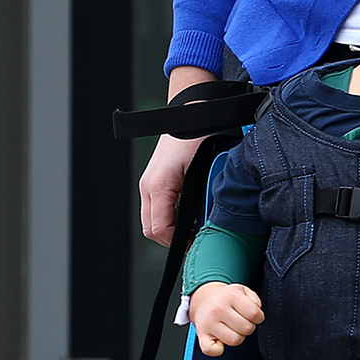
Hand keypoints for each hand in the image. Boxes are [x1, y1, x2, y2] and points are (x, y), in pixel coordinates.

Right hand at [138, 65, 223, 245]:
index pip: (160, 230)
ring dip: (175, 229)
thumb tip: (209, 224)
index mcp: (159, 186)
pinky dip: (174, 217)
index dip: (179, 244)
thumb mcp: (206, 171)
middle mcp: (149, 186)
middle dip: (176, 240)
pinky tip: (194, 216)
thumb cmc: (199, 137)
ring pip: (154, 220)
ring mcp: (150, 183)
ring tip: (199, 230)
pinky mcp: (156, 180)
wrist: (192, 112)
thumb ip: (204, 198)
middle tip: (201, 242)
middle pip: (153, 230)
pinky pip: (159, 208)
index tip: (199, 247)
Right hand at [188, 281, 263, 356]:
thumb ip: (255, 301)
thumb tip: (256, 314)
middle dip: (248, 327)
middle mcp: (218, 309)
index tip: (252, 316)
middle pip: (247, 329)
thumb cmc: (228, 299)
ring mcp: (208, 323)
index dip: (258, 317)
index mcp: (231, 296)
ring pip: (235, 341)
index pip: (254, 314)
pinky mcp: (201, 335)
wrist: (203, 300)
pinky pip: (212, 350)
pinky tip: (219, 340)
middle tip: (241, 322)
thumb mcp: (243, 291)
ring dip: (237, 337)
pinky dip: (218, 350)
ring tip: (231, 328)